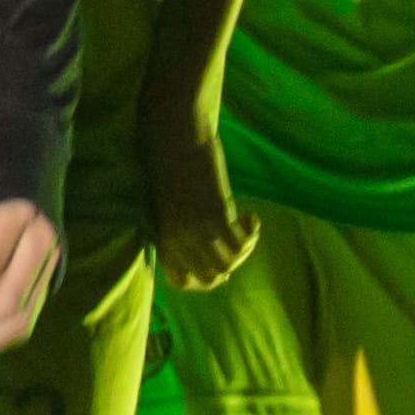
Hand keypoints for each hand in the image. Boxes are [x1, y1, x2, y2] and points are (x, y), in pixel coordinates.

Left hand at [138, 78, 254, 294]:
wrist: (175, 134)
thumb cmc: (171, 162)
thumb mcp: (172, 204)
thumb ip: (182, 228)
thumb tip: (208, 247)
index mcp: (162, 237)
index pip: (183, 280)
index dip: (205, 278)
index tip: (220, 261)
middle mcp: (178, 239)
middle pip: (212, 276)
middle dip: (231, 263)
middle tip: (238, 241)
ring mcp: (196, 229)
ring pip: (229, 263)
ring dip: (244, 249)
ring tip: (245, 225)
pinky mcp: (216, 214)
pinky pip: (241, 243)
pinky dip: (252, 234)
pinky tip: (251, 216)